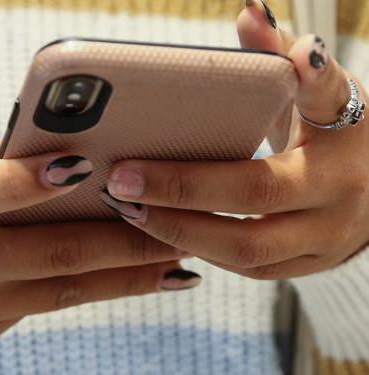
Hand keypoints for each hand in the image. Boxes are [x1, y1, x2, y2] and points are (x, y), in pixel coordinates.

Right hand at [0, 135, 199, 362]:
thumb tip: (53, 152)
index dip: (30, 181)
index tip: (85, 165)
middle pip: (49, 250)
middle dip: (119, 237)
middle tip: (171, 219)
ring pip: (65, 289)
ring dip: (128, 272)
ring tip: (178, 256)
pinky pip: (56, 305)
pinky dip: (105, 290)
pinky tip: (145, 279)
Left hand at [103, 2, 368, 279]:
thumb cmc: (336, 136)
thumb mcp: (321, 93)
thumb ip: (282, 56)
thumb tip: (249, 14)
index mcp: (349, 132)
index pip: (329, 98)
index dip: (313, 77)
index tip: (294, 57)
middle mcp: (341, 191)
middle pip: (256, 194)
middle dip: (181, 188)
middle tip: (122, 179)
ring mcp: (327, 238)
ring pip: (245, 248)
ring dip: (179, 230)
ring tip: (128, 210)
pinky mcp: (307, 265)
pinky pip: (246, 268)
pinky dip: (199, 250)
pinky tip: (160, 230)